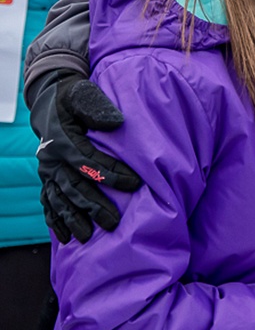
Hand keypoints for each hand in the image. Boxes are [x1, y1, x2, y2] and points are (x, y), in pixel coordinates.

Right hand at [29, 72, 140, 242]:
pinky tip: (65, 236)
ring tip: (88, 236)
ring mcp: (46, 171)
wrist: (49, 100)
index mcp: (62, 139)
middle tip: (113, 222)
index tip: (134, 184)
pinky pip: (48, 202)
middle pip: (73, 186)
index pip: (88, 161)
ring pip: (59, 199)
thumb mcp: (84, 94)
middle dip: (93, 205)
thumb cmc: (74, 97)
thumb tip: (116, 123)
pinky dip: (55, 219)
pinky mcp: (46, 178)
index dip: (110, 174)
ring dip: (73, 218)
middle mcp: (50, 159)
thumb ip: (97, 107)